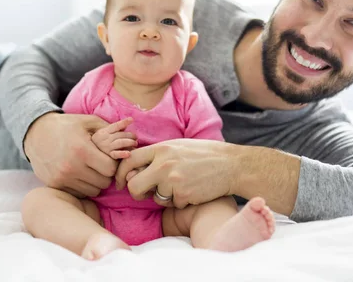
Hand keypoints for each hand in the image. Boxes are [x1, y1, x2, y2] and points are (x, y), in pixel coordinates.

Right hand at [24, 113, 135, 197]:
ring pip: (92, 191)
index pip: (110, 169)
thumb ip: (110, 128)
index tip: (109, 158)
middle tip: (101, 165)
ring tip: (91, 170)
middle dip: (106, 175)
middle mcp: (71, 167)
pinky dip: (82, 187)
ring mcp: (61, 178)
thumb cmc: (67, 125)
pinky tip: (80, 175)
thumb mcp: (88, 121)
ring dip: (95, 182)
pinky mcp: (54, 185)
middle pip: (103, 182)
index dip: (113, 165)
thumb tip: (131, 130)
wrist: (36, 133)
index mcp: (82, 150)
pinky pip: (78, 193)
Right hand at [93, 118, 137, 159]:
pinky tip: (128, 154)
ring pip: (120, 142)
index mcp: (104, 132)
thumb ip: (116, 129)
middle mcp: (104, 139)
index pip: (115, 126)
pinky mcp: (108, 156)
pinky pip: (116, 154)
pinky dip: (122, 154)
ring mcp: (106, 147)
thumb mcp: (106, 134)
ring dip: (129, 142)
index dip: (124, 122)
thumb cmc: (102, 142)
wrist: (92, 155)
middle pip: (120, 134)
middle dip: (130, 135)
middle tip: (135, 137)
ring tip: (135, 143)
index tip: (131, 119)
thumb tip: (129, 121)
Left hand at [114, 139, 237, 208]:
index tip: (121, 182)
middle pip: (133, 185)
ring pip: (155, 198)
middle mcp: (164, 164)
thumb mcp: (178, 146)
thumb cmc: (204, 154)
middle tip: (145, 193)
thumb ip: (156, 156)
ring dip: (165, 196)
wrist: (231, 165)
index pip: (129, 160)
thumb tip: (132, 172)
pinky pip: (173, 204)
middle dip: (136, 192)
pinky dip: (180, 201)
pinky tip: (192, 189)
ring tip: (181, 185)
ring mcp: (173, 180)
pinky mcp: (183, 195)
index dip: (121, 173)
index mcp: (161, 149)